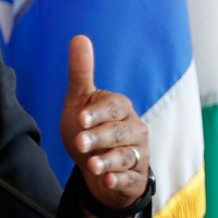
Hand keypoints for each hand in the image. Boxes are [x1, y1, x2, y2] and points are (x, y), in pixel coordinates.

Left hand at [60, 34, 150, 217]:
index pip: (112, 108)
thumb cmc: (88, 129)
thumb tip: (79, 37)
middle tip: (80, 144)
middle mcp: (134, 128)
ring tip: (93, 166)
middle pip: (118, 133)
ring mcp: (138, 153)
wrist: (96, 167)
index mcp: (120, 108)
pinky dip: (119, 180)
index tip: (80, 119)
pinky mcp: (136, 176)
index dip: (96, 114)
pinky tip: (108, 180)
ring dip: (109, 161)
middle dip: (99, 138)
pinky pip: (130, 178)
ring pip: (126, 156)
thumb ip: (81, 73)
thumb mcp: (80, 101)